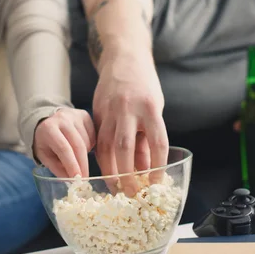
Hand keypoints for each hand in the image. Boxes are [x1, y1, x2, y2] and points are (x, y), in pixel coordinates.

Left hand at [33, 108, 95, 177]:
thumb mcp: (45, 156)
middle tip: (85, 178)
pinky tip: (82, 147)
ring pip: (87, 141)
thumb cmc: (45, 142)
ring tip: (77, 158)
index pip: (63, 148)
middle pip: (78, 145)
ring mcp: (75, 115)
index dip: (72, 164)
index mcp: (48, 128)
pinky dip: (90, 145)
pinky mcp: (85, 115)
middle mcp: (62, 118)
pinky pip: (93, 135)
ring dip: (86, 155)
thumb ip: (57, 168)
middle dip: (83, 164)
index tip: (78, 178)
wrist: (47, 120)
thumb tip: (72, 181)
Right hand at [93, 51, 168, 195]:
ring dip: (110, 170)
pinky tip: (105, 170)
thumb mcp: (154, 109)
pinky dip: (102, 157)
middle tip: (131, 193)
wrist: (124, 60)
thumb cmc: (144, 87)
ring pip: (106, 146)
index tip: (156, 184)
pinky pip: (98, 140)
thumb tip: (147, 170)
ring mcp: (110, 110)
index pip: (157, 142)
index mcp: (149, 108)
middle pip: (125, 147)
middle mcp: (128, 109)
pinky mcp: (97, 112)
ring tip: (116, 187)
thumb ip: (148, 138)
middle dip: (127, 174)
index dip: (157, 167)